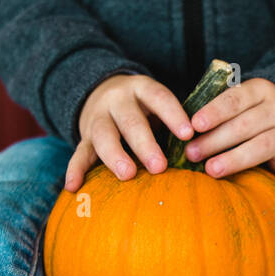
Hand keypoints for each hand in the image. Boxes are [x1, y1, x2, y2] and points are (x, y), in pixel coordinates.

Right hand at [65, 74, 192, 189]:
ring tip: (127, 174)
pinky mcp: (84, 137)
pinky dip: (74, 170)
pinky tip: (73, 187)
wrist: (100, 92)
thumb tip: (201, 149)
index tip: (187, 134)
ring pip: (104, 135)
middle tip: (160, 166)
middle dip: (145, 144)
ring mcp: (98, 118)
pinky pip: (78, 153)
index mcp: (140, 89)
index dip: (172, 114)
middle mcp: (117, 100)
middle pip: (130, 121)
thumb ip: (172, 121)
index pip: (158, 97)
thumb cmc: (142, 107)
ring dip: (115, 155)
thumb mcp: (155, 103)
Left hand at [183, 77, 274, 213]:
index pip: (235, 99)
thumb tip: (183, 129)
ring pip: (263, 146)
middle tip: (191, 153)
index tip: (195, 124)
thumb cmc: (248, 108)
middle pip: (246, 125)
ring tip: (211, 170)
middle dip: (216, 140)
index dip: (215, 111)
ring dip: (236, 159)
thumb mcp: (238, 99)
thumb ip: (217, 109)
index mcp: (260, 90)